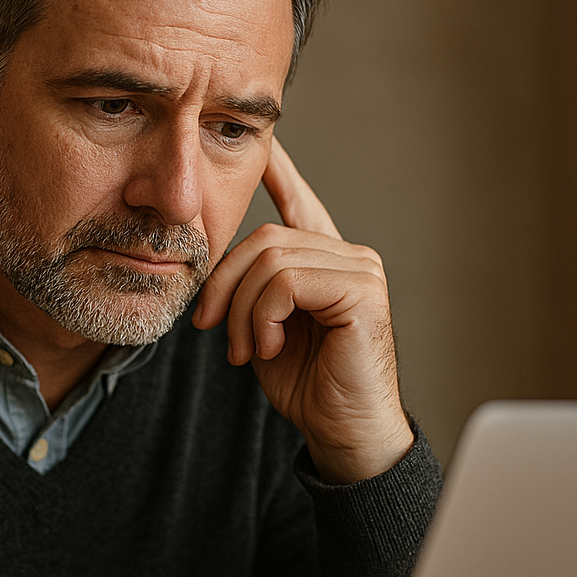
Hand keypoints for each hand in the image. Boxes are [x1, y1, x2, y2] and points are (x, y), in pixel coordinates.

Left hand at [193, 137, 411, 483]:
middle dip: (225, 284)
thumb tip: (215, 266)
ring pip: (271, 259)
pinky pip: (288, 282)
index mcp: (324, 261)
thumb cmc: (308, 386)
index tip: (262, 144)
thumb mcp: (264, 330)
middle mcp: (347, 255)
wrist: (343, 432)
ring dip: (244, 311)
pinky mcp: (363, 290)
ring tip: (248, 350)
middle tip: (213, 330)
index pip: (299, 202)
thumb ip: (251, 291)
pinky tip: (273, 347)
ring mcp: (360, 269)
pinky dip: (265, 317)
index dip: (279, 172)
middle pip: (264, 237)